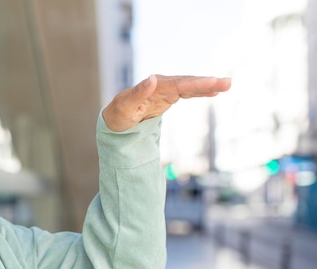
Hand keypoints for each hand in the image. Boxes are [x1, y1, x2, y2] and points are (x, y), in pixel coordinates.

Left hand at [102, 75, 231, 131]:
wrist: (114, 116)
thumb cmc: (118, 113)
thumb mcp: (125, 106)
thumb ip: (138, 92)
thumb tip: (152, 78)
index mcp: (153, 86)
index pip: (178, 84)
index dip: (195, 84)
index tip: (211, 82)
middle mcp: (162, 84)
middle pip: (188, 83)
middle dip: (208, 82)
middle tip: (228, 82)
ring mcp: (166, 89)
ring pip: (190, 86)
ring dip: (208, 86)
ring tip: (228, 85)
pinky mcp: (168, 96)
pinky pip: (187, 93)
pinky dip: (200, 92)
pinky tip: (214, 92)